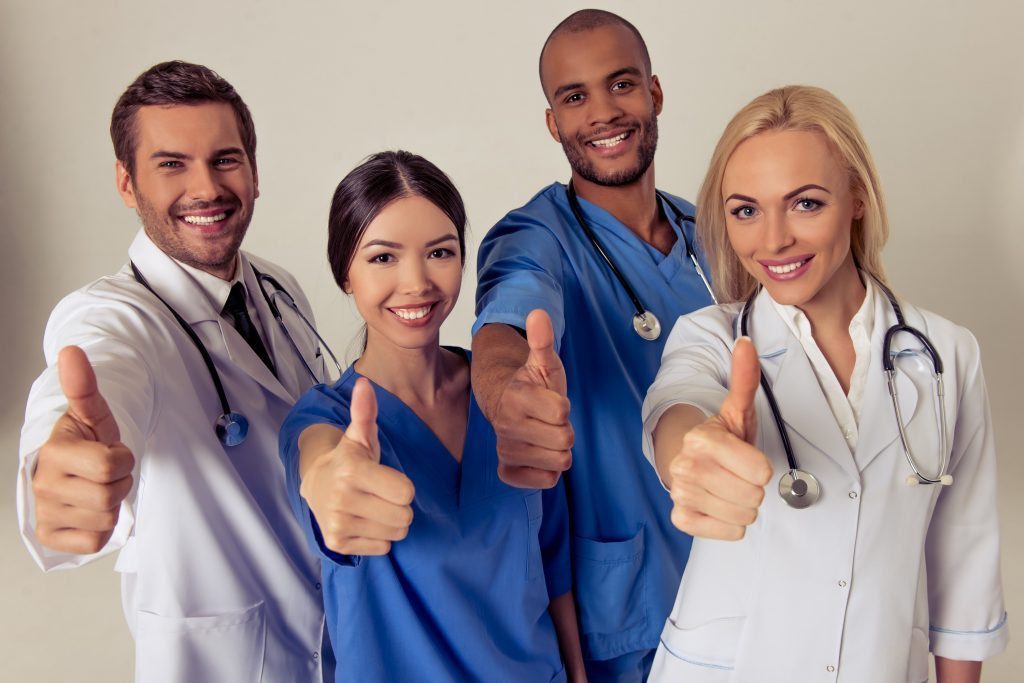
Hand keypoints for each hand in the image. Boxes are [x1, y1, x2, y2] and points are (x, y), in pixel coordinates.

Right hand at [32, 346, 134, 553]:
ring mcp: (45, 513)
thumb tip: (71, 351)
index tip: (111, 452)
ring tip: (98, 488)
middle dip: (120, 482)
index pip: (113, 466)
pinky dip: (102, 529)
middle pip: (111, 494)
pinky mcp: (50, 537)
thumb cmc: (86, 442)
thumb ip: (84, 386)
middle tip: (106, 473)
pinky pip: (95, 541)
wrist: (71, 469)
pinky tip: (90, 511)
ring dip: (112, 504)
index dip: (123, 458)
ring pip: (105, 518)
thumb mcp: (93, 413)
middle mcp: (42, 485)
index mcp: (54, 453)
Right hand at [299, 378, 414, 555]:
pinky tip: (363, 520)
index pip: (406, 492)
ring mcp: (337, 525)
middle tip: (381, 494)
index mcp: (352, 471)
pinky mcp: (337, 544)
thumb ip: (366, 412)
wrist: (314, 484)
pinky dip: (378, 536)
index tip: (386, 478)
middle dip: (399, 506)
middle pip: (404, 516)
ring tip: (373, 506)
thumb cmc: (347, 460)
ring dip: (391, 522)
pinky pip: (382, 547)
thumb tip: (365, 383)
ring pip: (396, 533)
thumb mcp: (359, 436)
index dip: (403, 486)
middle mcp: (342, 500)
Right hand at [492, 310, 572, 488]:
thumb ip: (542, 341)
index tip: (550, 401)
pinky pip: (546, 480)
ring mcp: (506, 450)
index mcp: (516, 398)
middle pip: (565, 441)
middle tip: (549, 420)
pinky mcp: (508, 472)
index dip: (563, 407)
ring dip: (557, 449)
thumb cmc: (531, 385)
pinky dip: (548, 470)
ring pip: (559, 462)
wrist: (505, 406)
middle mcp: (507, 426)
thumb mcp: (542, 362)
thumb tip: (538, 313)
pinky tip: (538, 453)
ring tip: (544, 434)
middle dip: (563, 430)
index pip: (562, 413)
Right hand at [668, 337, 772, 539]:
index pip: (760, 471)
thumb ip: (744, 377)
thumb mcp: (738, 408)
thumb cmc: (723, 438)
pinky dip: (730, 524)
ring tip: (730, 488)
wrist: (690, 460)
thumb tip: (746, 343)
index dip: (760, 467)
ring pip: (744, 516)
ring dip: (743, 506)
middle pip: (753, 496)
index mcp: (702, 439)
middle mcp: (686, 466)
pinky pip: (728, 533)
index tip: (746, 458)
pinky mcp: (682, 517)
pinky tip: (720, 505)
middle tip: (738, 474)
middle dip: (752, 487)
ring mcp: (681, 493)